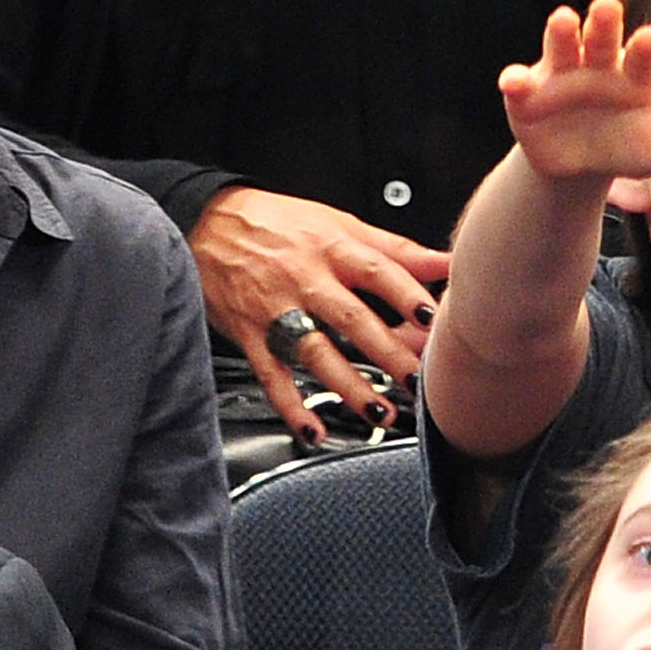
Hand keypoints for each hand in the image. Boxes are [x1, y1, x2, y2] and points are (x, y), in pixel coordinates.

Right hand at [189, 190, 448, 439]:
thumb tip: (445, 262)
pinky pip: (271, 375)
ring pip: (315, 352)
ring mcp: (275, 309)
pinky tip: (312, 428)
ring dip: (349, 386)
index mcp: (333, 248)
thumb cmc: (277, 223)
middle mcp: (306, 279)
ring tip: (380, 413)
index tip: (435, 321)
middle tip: (417, 381)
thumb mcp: (338, 223)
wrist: (205, 221)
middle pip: (352, 319)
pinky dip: (290, 405)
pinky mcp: (250, 334)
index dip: (408, 296)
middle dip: (389, 353)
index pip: (378, 272)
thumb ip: (394, 248)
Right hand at [497, 0, 650, 186]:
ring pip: (562, 47)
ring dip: (562, 34)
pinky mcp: (528, 95)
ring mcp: (561, 75)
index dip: (646, 48)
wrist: (583, 161)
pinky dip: (515, 81)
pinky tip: (513, 82)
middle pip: (602, 38)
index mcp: (636, 72)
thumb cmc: (630, 143)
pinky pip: (520, 84)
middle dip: (605, 23)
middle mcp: (598, 64)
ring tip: (564, 20)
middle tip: (608, 6)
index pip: (643, 55)